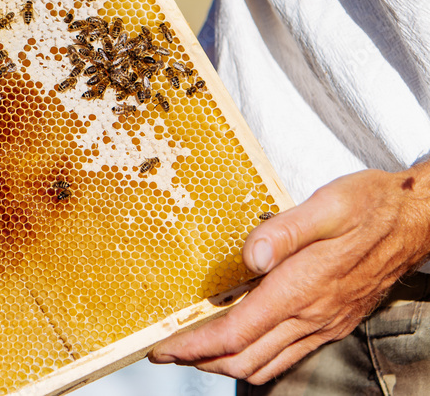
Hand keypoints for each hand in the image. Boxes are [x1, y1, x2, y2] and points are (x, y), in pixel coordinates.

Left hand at [148, 164, 429, 383]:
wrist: (415, 219)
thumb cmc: (371, 206)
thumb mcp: (327, 205)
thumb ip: (284, 230)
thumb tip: (250, 256)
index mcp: (303, 287)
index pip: (238, 331)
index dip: (195, 345)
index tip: (164, 346)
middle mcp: (312, 314)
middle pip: (245, 357)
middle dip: (201, 360)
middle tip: (166, 352)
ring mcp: (323, 323)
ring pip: (265, 363)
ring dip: (225, 363)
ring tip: (194, 351)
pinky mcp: (332, 322)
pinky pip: (287, 355)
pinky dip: (255, 357)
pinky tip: (240, 343)